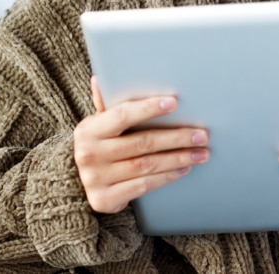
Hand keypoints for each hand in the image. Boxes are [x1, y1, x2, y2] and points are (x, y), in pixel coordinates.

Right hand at [73, 76, 208, 213]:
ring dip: (178, 158)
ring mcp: (96, 179)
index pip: (122, 115)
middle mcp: (90, 154)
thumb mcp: (98, 125)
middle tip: (202, 135)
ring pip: (147, 166)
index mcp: (89, 130)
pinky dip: (167, 176)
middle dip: (176, 138)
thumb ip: (105, 104)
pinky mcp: (105, 199)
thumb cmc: (99, 146)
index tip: (174, 103)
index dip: (148, 108)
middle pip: (142, 143)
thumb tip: (100, 79)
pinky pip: (144, 186)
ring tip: (200, 153)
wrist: (77, 185)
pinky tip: (183, 169)